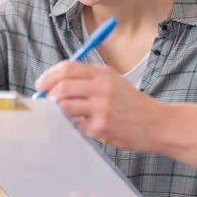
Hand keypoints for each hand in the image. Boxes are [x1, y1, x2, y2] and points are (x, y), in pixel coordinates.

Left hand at [35, 61, 165, 150]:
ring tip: (66, 113)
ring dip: (59, 111)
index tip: (41, 84)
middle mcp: (102, 88)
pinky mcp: (101, 128)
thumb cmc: (131, 103)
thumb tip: (55, 82)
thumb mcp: (113, 81)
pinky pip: (76, 125)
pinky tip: (85, 124)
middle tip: (46, 102)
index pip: (68, 68)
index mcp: (103, 74)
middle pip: (62, 87)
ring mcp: (101, 109)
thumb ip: (87, 79)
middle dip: (48, 96)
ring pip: (65, 107)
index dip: (49, 76)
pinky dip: (75, 125)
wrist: (156, 123)